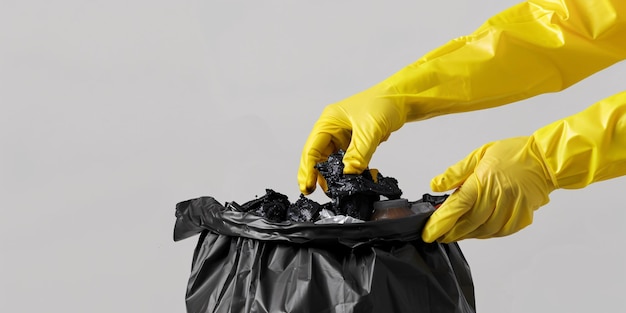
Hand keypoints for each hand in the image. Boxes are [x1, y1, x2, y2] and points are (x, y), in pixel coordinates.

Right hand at [298, 83, 406, 193]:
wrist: (402, 99)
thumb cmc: (384, 103)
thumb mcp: (370, 129)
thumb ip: (358, 153)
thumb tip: (348, 174)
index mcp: (328, 121)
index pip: (311, 149)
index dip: (308, 170)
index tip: (308, 187)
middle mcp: (332, 130)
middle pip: (319, 158)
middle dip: (321, 176)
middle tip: (327, 192)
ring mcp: (343, 137)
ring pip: (334, 162)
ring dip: (337, 175)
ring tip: (340, 190)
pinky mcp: (355, 144)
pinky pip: (348, 162)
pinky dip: (352, 172)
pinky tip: (356, 181)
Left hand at [422, 136, 556, 242]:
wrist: (545, 158)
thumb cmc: (512, 153)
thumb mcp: (479, 155)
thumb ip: (456, 173)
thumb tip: (435, 185)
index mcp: (484, 180)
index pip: (457, 205)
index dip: (441, 221)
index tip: (429, 232)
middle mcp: (498, 196)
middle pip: (470, 222)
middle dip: (451, 232)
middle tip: (438, 236)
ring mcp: (512, 208)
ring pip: (485, 230)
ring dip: (468, 235)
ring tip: (454, 234)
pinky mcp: (523, 215)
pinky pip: (501, 231)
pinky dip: (487, 234)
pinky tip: (478, 232)